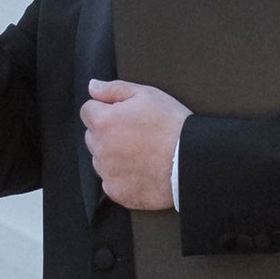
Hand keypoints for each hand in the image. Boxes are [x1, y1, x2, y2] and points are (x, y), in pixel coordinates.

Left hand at [82, 77, 187, 213]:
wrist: (191, 161)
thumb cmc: (171, 125)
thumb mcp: (147, 94)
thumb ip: (114, 89)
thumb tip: (92, 86)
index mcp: (103, 122)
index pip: (88, 111)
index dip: (106, 109)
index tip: (124, 115)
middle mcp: (99, 149)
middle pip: (93, 136)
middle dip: (108, 133)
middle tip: (135, 134)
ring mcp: (107, 173)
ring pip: (101, 160)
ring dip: (113, 156)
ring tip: (141, 154)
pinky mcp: (117, 192)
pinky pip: (111, 182)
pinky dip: (122, 178)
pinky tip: (141, 170)